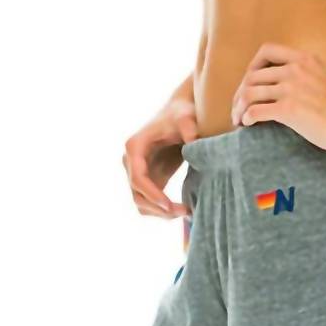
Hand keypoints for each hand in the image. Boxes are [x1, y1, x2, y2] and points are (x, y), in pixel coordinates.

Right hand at [122, 91, 198, 217]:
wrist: (181, 113)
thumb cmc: (181, 113)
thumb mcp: (186, 117)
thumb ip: (190, 128)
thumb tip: (195, 145)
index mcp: (135, 147)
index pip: (138, 179)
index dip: (153, 195)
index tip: (171, 206)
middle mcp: (130, 161)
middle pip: (137, 195)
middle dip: (159, 208)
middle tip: (185, 211)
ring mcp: (137, 172)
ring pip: (141, 202)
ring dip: (160, 213)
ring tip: (185, 211)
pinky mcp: (148, 179)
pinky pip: (149, 201)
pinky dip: (162, 210)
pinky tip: (181, 209)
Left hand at [230, 44, 325, 155]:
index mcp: (305, 59)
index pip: (266, 51)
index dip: (252, 67)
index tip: (250, 83)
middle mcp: (295, 69)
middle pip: (252, 75)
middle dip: (240, 92)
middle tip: (239, 108)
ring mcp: (291, 88)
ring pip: (249, 92)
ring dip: (239, 107)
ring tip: (238, 120)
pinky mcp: (288, 109)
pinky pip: (256, 110)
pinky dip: (247, 117)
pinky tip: (247, 125)